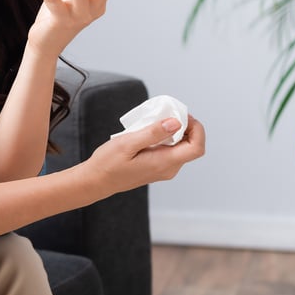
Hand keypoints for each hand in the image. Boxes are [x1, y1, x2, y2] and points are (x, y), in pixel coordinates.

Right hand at [86, 115, 205, 195]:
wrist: (97, 181)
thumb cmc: (108, 163)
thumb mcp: (128, 143)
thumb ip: (153, 133)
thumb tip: (176, 123)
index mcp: (164, 162)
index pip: (197, 147)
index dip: (196, 128)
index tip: (180, 115)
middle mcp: (169, 169)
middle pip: (191, 146)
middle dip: (185, 127)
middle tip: (166, 113)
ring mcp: (164, 170)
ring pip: (181, 148)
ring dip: (175, 132)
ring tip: (155, 121)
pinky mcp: (158, 168)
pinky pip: (171, 151)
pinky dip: (167, 138)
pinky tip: (150, 132)